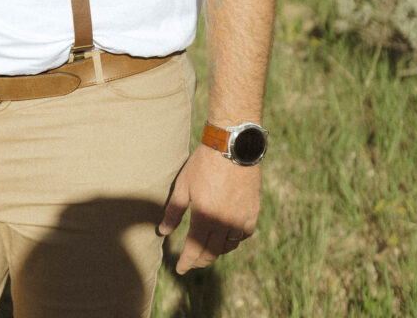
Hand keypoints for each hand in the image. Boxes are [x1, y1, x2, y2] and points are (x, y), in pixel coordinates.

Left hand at [159, 144, 260, 273]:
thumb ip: (174, 211)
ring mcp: (241, 219)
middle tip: (191, 263)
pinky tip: (226, 237)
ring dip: (216, 251)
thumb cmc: (204, 164)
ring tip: (206, 250)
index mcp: (205, 216)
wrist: (232, 147)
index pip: (195, 249)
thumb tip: (163, 231)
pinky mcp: (252, 212)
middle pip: (212, 252)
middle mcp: (224, 222)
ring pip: (228, 246)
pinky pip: (243, 235)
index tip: (180, 269)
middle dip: (200, 260)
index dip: (187, 262)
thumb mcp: (183, 185)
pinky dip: (233, 240)